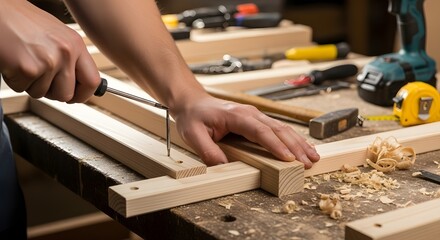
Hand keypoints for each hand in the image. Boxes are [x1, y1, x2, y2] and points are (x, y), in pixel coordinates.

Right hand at [0, 0, 99, 102]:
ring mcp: (48, 61)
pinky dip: (14, 80)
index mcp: (75, 44)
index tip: (76, 96)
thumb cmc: (20, 20)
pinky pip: (22, 88)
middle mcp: (66, 52)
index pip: (92, 82)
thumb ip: (70, 58)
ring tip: (24, 61)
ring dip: (30, 83)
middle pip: (66, 94)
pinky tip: (14, 62)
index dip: (83, 94)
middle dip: (51, 92)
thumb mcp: (56, 36)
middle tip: (40, 78)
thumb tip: (79, 82)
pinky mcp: (28, 69)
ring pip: (42, 93)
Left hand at [173, 95, 319, 167]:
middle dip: (295, 146)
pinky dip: (292, 139)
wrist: (192, 101)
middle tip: (308, 163)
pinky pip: (278, 129)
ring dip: (299, 143)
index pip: (261, 131)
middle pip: (278, 129)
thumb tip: (224, 167)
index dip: (275, 145)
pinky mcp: (257, 121)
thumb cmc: (194, 116)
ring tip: (313, 157)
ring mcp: (255, 116)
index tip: (289, 158)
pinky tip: (302, 148)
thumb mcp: (193, 134)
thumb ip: (208, 150)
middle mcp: (251, 114)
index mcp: (237, 116)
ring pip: (282, 128)